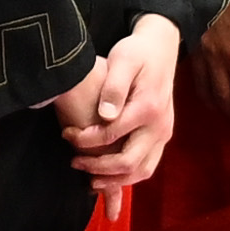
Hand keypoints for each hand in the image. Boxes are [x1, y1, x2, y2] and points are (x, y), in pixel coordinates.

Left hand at [55, 16, 178, 187]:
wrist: (162, 49)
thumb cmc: (137, 53)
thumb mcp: (123, 60)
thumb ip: (113, 88)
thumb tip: (105, 115)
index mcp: (148, 108)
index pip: (112, 135)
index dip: (85, 140)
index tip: (66, 134)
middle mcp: (159, 126)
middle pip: (130, 162)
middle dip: (99, 168)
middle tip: (75, 163)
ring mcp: (164, 134)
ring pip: (142, 171)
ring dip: (115, 180)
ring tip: (90, 180)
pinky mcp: (162, 137)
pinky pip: (147, 166)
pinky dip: (128, 176)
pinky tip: (108, 176)